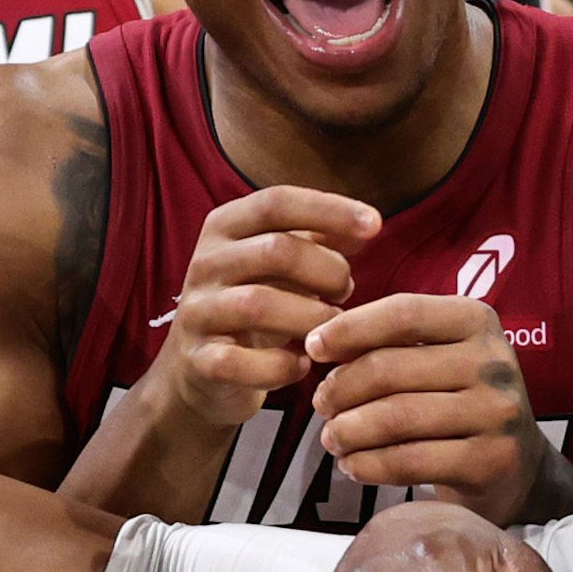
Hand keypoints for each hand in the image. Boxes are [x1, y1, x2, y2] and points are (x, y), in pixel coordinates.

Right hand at [143, 186, 377, 429]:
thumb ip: (322, 241)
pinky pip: (241, 362)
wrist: (201, 369)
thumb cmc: (257, 305)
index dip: (329, 209)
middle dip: (326, 270)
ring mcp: (197, 312)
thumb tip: (368, 225)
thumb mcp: (284, 266)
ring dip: (310, 317)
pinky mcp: (198, 361)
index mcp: (225, 227)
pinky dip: (281, 366)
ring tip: (331, 327)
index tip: (376, 225)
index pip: (276, 202)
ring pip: (257, 304)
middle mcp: (204, 263)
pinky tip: (302, 365)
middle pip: (274, 250)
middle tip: (346, 290)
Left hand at [306, 292, 560, 520]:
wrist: (516, 464)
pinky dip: (368, 465)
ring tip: (331, 438)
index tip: (314, 347)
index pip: (403, 313)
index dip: (350, 328)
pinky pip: (409, 461)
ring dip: (348, 431)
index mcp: (477, 320)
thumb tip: (321, 342)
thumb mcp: (440, 355)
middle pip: (390, 368)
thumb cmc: (459, 400)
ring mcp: (495, 413)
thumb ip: (393, 342)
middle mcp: (492, 361)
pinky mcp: (488, 461)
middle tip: (321, 405)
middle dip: (341, 388)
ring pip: (395, 418)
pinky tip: (352, 464)